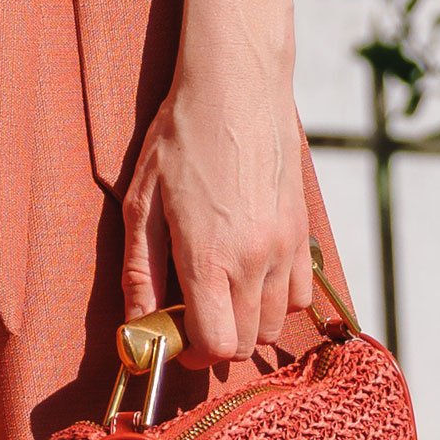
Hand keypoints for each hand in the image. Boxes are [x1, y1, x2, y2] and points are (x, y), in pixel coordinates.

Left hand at [120, 60, 311, 366]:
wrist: (237, 86)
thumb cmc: (182, 137)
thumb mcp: (143, 202)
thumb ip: (140, 271)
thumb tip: (136, 326)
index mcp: (209, 257)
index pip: (216, 345)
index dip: (193, 354)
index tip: (177, 337)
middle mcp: (255, 259)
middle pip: (248, 341)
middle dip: (217, 339)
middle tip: (192, 310)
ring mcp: (285, 245)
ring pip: (276, 321)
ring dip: (248, 320)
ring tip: (221, 288)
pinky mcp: (302, 230)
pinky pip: (302, 292)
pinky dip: (279, 298)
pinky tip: (252, 272)